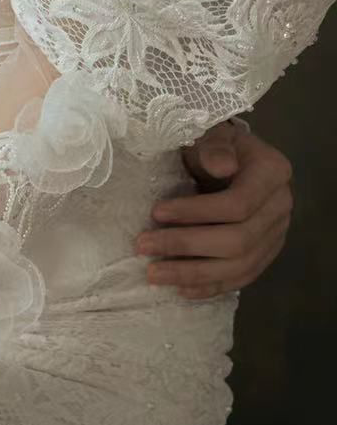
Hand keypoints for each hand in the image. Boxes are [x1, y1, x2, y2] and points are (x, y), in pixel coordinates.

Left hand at [135, 121, 293, 298]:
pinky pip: (241, 278)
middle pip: (237, 240)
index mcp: (273, 173)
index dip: (195, 212)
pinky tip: (182, 290)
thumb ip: (213, 147)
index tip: (156, 212)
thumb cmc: (214, 144)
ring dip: (193, 274)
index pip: (237, 204)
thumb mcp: (211, 134)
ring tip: (154, 274)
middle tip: (143, 246)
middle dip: (186, 246)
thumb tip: (221, 166)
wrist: (229, 156)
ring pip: (239, 266)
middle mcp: (281, 207)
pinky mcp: (266, 254)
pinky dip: (211, 286)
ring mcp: (276, 234)